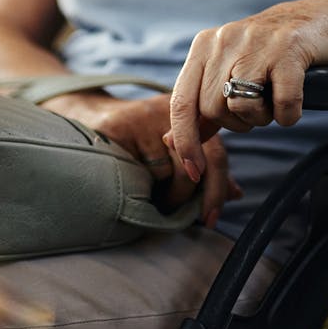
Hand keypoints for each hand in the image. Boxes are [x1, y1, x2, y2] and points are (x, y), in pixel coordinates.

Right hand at [43, 91, 240, 227]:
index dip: (217, 189)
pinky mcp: (123, 124)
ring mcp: (150, 115)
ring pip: (172, 171)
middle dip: (194, 196)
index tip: (212, 218)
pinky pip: (142, 169)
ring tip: (151, 194)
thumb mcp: (175, 155)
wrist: (90, 116)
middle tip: (183, 216)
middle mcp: (178, 111)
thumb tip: (236, 193)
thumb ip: (205, 170)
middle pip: (200, 161)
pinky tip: (132, 180)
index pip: (217, 155)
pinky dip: (140, 185)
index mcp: (195, 117)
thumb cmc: (138, 141)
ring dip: (165, 195)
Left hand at [168, 0, 327, 180]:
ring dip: (262, 119)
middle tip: (257, 108)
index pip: (181, 102)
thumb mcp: (229, 72)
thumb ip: (200, 106)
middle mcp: (224, 40)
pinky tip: (293, 103)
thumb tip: (171, 141)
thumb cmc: (269, 54)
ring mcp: (256, 43)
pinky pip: (282, 104)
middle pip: (214, 110)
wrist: (320, 20)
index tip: (193, 171)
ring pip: (242, 108)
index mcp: (204, 46)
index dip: (186, 141)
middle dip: (236, 123)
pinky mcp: (289, 49)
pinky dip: (289, 115)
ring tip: (273, 101)